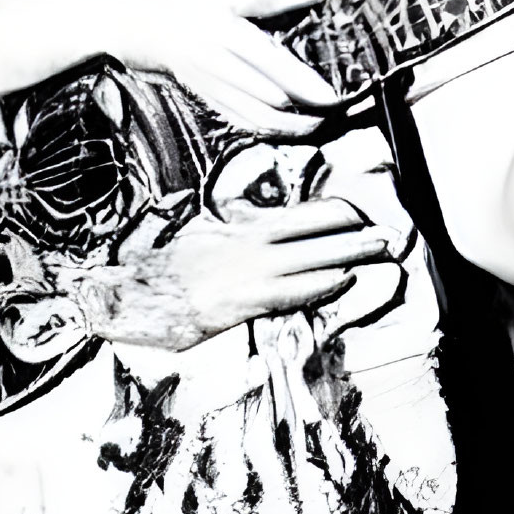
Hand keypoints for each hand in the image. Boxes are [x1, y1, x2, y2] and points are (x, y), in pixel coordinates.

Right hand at [77, 0, 335, 135]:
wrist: (97, 13)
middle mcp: (209, 36)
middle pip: (264, 66)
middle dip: (303, 86)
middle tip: (335, 98)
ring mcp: (200, 65)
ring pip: (248, 99)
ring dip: (285, 117)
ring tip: (316, 123)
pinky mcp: (191, 81)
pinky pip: (229, 108)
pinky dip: (256, 123)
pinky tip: (278, 129)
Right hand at [77, 199, 391, 350]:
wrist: (123, 292)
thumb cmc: (158, 273)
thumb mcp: (197, 243)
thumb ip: (230, 237)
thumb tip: (251, 233)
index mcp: (239, 227)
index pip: (299, 214)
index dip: (335, 213)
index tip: (361, 213)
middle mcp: (248, 242)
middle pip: (315, 228)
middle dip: (355, 230)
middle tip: (389, 232)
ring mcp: (246, 269)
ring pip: (312, 255)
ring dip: (350, 253)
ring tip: (381, 251)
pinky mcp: (240, 300)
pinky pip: (291, 288)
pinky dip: (320, 283)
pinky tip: (344, 280)